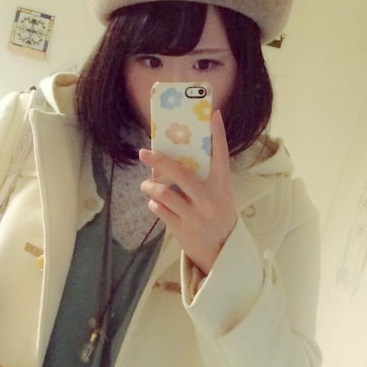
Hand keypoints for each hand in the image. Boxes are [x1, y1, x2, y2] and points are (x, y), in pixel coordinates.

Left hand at [138, 110, 236, 277]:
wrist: (221, 252)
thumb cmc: (218, 217)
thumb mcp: (221, 195)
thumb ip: (207, 177)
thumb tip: (183, 155)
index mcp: (222, 186)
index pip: (221, 155)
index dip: (217, 134)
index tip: (212, 114)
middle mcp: (209, 199)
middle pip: (181, 173)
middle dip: (159, 161)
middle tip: (144, 153)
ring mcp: (195, 215)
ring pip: (165, 194)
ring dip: (150, 187)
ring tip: (145, 185)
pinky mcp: (182, 229)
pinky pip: (161, 211)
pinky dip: (154, 205)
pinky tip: (155, 203)